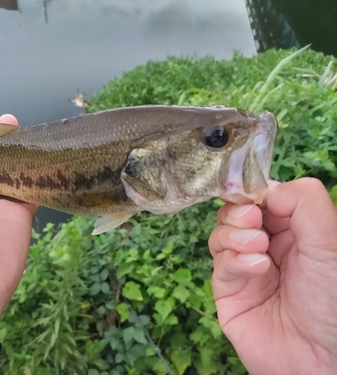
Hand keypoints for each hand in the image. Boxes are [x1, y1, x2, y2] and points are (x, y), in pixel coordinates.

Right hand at [209, 178, 336, 374]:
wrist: (324, 358)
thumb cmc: (334, 300)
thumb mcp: (330, 242)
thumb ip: (304, 202)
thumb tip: (266, 189)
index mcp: (294, 230)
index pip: (261, 197)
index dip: (253, 191)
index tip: (254, 194)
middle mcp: (267, 245)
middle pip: (235, 212)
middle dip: (240, 212)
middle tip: (255, 220)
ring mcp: (245, 268)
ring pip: (221, 233)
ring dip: (235, 234)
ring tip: (259, 247)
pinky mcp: (229, 290)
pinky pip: (220, 264)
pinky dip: (234, 260)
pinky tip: (258, 269)